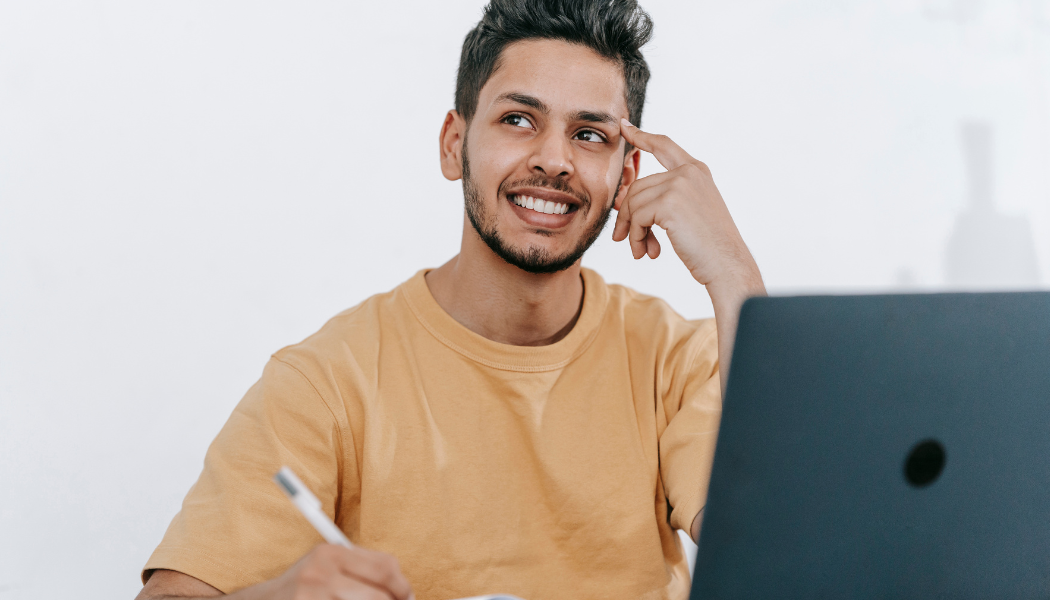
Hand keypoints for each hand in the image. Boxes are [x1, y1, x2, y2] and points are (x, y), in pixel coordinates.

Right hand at [136, 544, 413, 599]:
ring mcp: (314, 599)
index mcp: (328, 553)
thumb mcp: (320, 571)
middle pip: (383, 596)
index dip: (403, 587)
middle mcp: (322, 575)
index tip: (407, 596)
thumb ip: (355, 570)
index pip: (386, 567)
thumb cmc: (292, 591)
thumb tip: (403, 588)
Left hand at [615, 119, 764, 395]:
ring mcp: (679, 185)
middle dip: (628, 216)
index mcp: (697, 171)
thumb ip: (662, 199)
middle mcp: (689, 172)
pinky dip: (635, 237)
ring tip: (641, 251)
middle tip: (629, 241)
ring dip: (632, 231)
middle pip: (637, 186)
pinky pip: (636, 217)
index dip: (642, 136)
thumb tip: (621, 199)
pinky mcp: (669, 202)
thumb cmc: (709, 247)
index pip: (664, 145)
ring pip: (633, 203)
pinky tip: (645, 252)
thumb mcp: (687, 214)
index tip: (625, 128)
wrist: (727, 265)